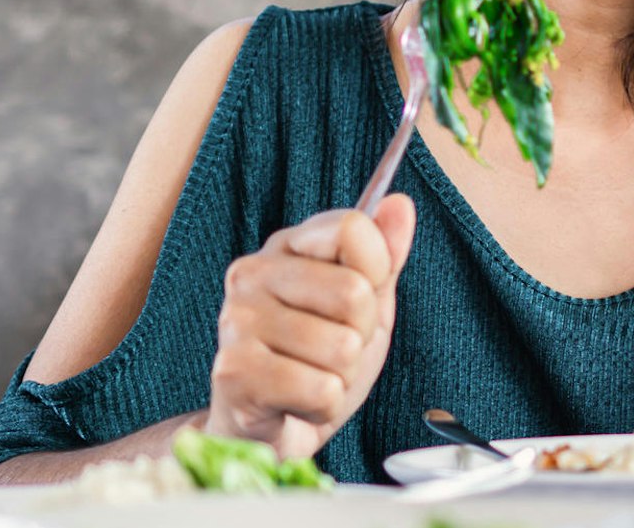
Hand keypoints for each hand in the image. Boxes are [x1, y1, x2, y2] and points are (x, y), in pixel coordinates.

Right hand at [205, 195, 415, 458]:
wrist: (270, 428)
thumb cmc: (317, 360)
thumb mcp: (364, 305)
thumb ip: (385, 257)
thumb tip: (400, 204)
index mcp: (285, 246)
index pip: (353, 228)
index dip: (376, 272)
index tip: (360, 299)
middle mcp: (252, 274)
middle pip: (354, 292)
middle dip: (361, 334)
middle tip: (333, 351)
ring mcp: (237, 322)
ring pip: (342, 348)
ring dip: (343, 376)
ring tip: (312, 376)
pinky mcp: (234, 373)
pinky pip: (322, 390)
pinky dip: (323, 406)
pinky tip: (297, 402)